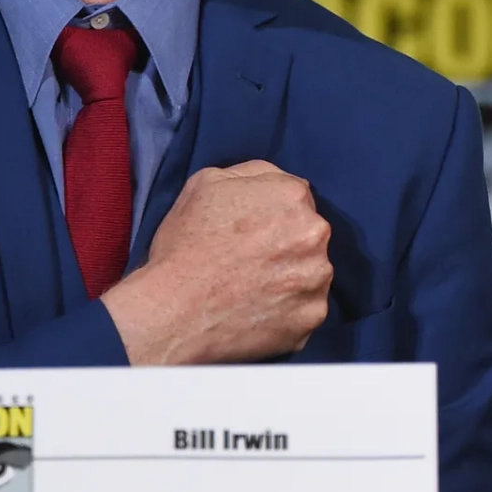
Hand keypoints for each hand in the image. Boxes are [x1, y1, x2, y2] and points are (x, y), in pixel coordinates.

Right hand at [102, 161, 332, 365]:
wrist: (174, 312)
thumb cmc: (186, 245)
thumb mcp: (206, 183)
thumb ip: (252, 174)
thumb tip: (274, 183)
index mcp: (293, 196)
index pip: (296, 199)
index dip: (272, 214)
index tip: (252, 232)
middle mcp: (315, 235)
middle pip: (308, 235)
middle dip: (287, 245)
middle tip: (251, 263)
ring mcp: (317, 279)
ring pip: (310, 273)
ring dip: (292, 278)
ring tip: (254, 290)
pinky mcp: (312, 317)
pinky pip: (306, 310)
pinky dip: (289, 312)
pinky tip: (259, 312)